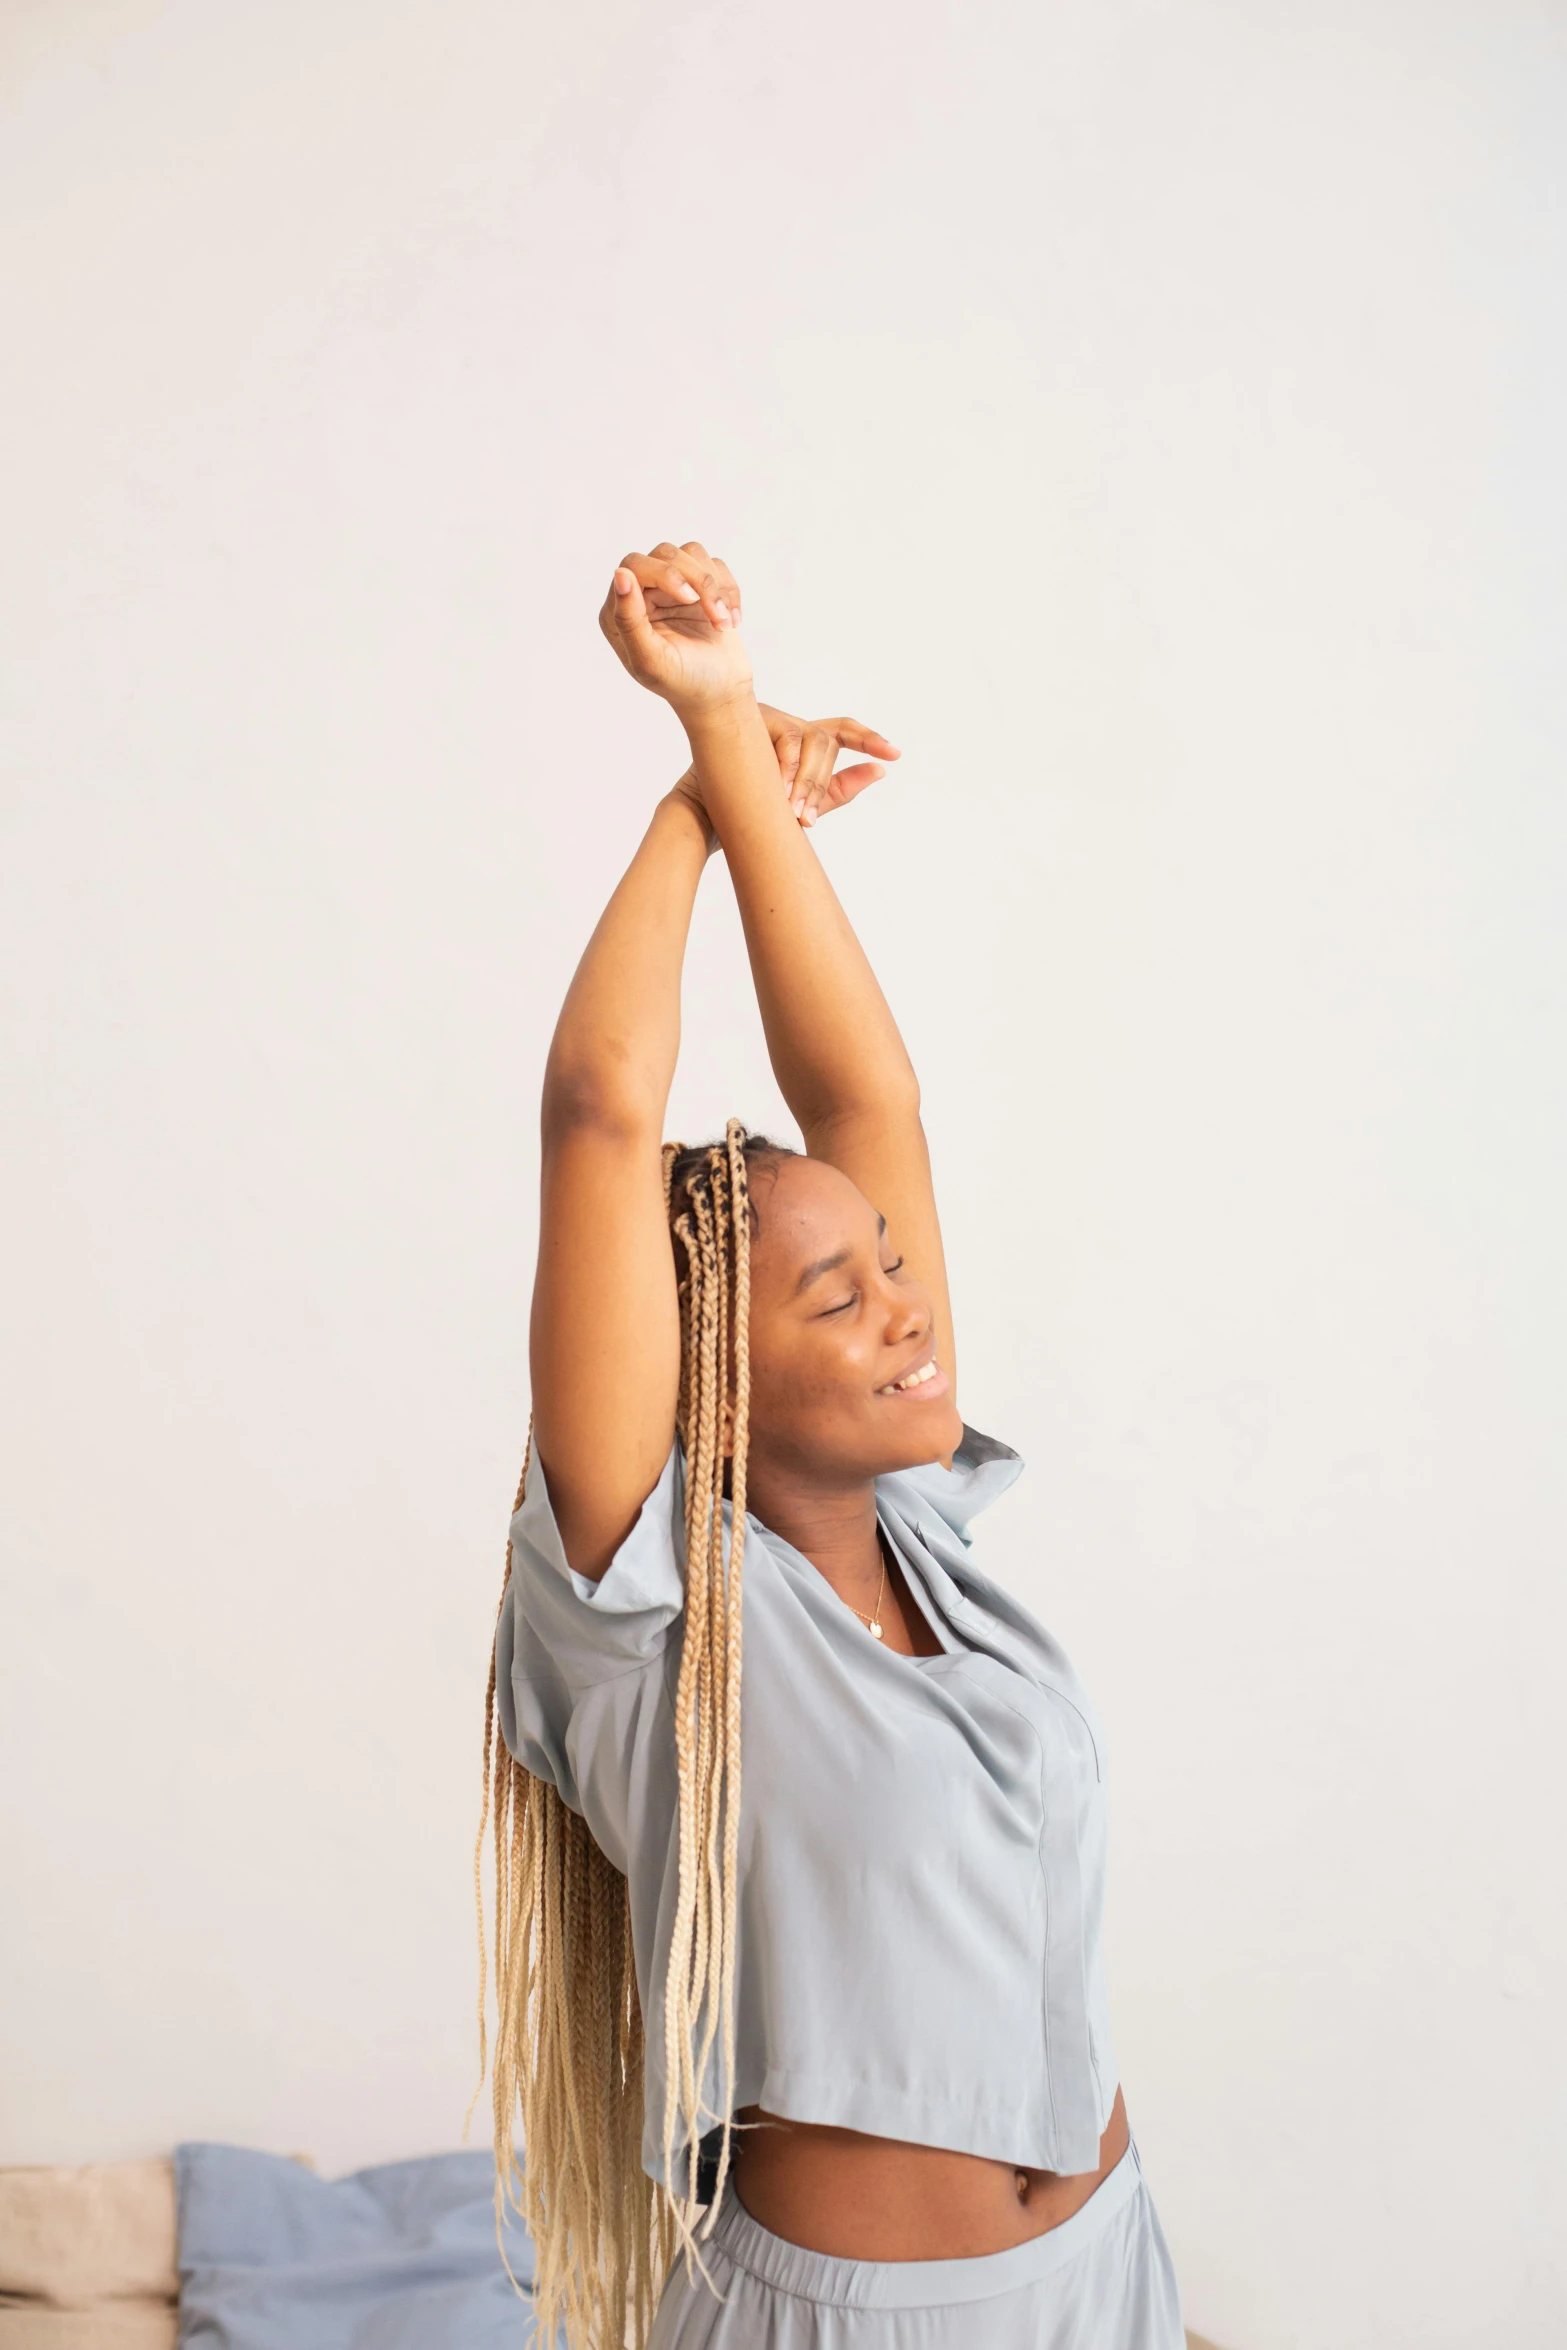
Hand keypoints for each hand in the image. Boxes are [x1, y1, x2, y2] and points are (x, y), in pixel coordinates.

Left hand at [599, 540, 751, 715]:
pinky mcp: (699, 586)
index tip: (689, 598)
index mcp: (621, 612)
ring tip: (723, 624)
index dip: (664, 573)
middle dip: (697, 581)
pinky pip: (715, 565)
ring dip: (715, 588)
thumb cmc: (683, 682)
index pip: (635, 565)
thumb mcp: (651, 661)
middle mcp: (643, 594)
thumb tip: (621, 574)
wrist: (721, 694)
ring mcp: (673, 588)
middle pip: (666, 553)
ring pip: (692, 554)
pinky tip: (730, 622)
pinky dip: (729, 591)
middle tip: (714, 617)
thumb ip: (629, 621)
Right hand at [759, 706, 899, 827]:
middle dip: (821, 782)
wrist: (705, 806)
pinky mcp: (758, 718)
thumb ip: (840, 788)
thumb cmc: (754, 805)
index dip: (869, 739)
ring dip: (807, 780)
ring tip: (792, 811)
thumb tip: (880, 770)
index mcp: (803, 745)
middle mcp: (792, 727)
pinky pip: (790, 738)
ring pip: (814, 740)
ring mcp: (775, 719)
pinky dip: (789, 769)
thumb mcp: (804, 803)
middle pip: (828, 743)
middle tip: (805, 818)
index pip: (843, 731)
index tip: (895, 755)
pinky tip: (780, 793)